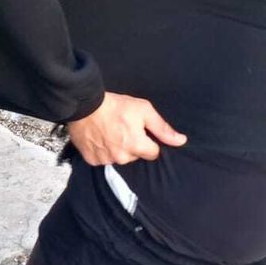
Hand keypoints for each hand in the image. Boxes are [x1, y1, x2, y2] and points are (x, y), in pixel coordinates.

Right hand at [67, 93, 186, 165]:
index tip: (139, 131)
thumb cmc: (115, 105)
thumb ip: (162, 128)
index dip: (148, 141)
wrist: (84, 105)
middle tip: (123, 128)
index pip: (153, 153)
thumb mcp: (143, 110)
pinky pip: (102, 159)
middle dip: (132, 145)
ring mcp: (106, 160)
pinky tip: (99, 137)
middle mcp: (122, 157)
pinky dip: (102, 151)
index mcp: (137, 146)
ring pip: (119, 158)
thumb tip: (181, 141)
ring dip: (117, 148)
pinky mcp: (92, 159)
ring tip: (110, 132)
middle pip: (135, 156)